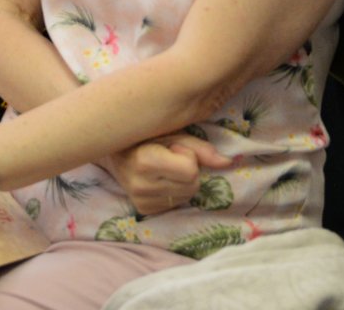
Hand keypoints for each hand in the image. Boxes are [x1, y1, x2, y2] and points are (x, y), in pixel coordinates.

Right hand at [104, 133, 234, 216]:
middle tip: (170, 158)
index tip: (173, 147)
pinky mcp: (143, 210)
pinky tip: (160, 180)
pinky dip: (174, 191)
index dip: (187, 156)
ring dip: (182, 182)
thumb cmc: (147, 135)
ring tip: (164, 168)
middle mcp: (141, 185)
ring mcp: (140, 201)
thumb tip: (228, 162)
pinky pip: (175, 204)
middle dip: (188, 171)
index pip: (190, 171)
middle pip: (191, 186)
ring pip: (186, 196)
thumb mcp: (172, 133)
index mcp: (145, 162)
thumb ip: (201, 149)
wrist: (116, 151)